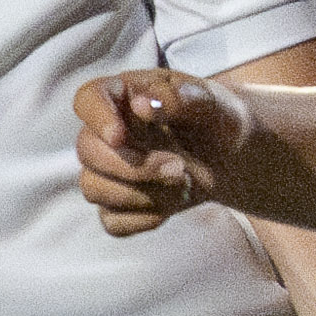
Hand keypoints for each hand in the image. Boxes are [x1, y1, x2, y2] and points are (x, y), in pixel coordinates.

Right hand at [76, 66, 247, 234]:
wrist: (228, 156)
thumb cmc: (216, 119)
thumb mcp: (213, 103)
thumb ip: (183, 98)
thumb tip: (142, 105)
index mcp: (124, 94)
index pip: (88, 98)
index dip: (96, 118)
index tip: (119, 136)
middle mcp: (107, 131)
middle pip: (87, 150)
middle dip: (134, 166)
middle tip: (178, 167)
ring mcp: (107, 170)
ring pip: (93, 188)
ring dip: (142, 194)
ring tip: (184, 183)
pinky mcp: (116, 204)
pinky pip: (112, 220)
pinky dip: (145, 218)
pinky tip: (173, 202)